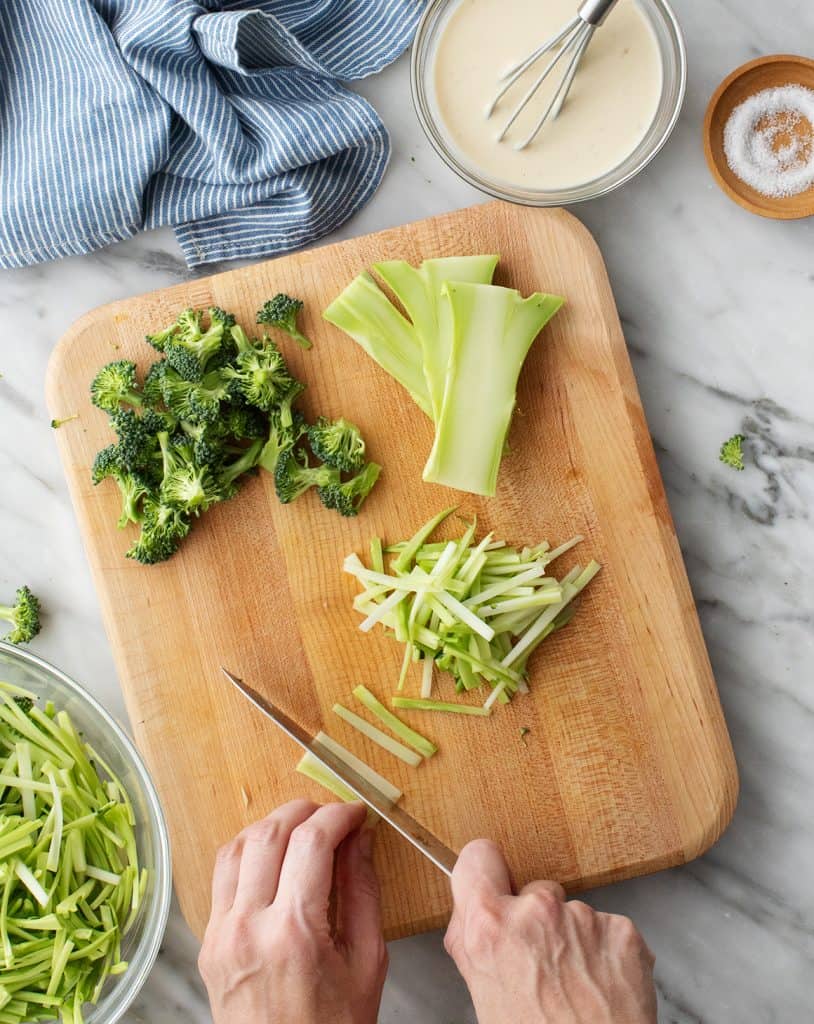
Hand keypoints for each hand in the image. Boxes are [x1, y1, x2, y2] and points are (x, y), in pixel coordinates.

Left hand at [199, 800, 386, 1023]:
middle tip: (331, 814)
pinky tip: (270, 857)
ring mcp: (222, 934)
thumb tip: (360, 838)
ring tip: (300, 828)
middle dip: (304, 810)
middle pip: (270, 833)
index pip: (312, 841)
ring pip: (237, 846)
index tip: (355, 812)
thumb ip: (363, 892)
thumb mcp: (367, 962)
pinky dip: (246, 853)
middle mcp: (250, 927)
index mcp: (295, 932)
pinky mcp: (208, 943)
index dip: (337, 815)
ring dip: (271, 825)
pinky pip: (220, 877)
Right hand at [444, 840, 656, 1023]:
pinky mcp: (622, 930)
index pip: (477, 856)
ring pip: (573, 914)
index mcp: (490, 926)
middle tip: (541, 966)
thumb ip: (473, 943)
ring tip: (574, 987)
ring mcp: (583, 917)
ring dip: (573, 940)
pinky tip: (600, 989)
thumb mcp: (482, 995)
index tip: (492, 881)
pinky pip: (607, 930)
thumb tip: (471, 914)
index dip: (484, 871)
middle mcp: (536, 911)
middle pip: (534, 889)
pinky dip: (605, 954)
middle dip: (537, 919)